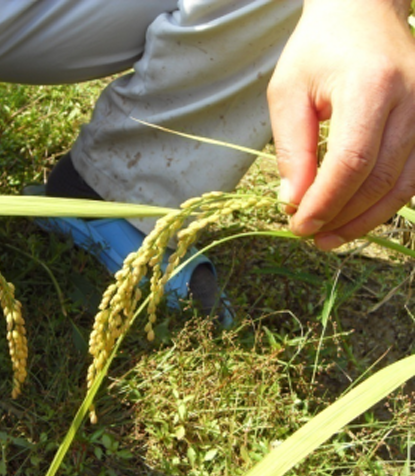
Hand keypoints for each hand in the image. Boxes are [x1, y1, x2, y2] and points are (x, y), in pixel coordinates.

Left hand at [268, 0, 414, 249]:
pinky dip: (383, 203)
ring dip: (364, 219)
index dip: (326, 202)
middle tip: (308, 234)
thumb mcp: (288, 92)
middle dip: (342, 216)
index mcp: (371, 86)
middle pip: (380, 179)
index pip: (352, 162)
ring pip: (403, 186)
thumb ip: (292, 147)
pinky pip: (413, 176)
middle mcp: (412, 100)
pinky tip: (354, 217)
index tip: (298, 224)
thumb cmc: (318, 50)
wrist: (362, 12)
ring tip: (329, 237)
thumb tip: (294, 200)